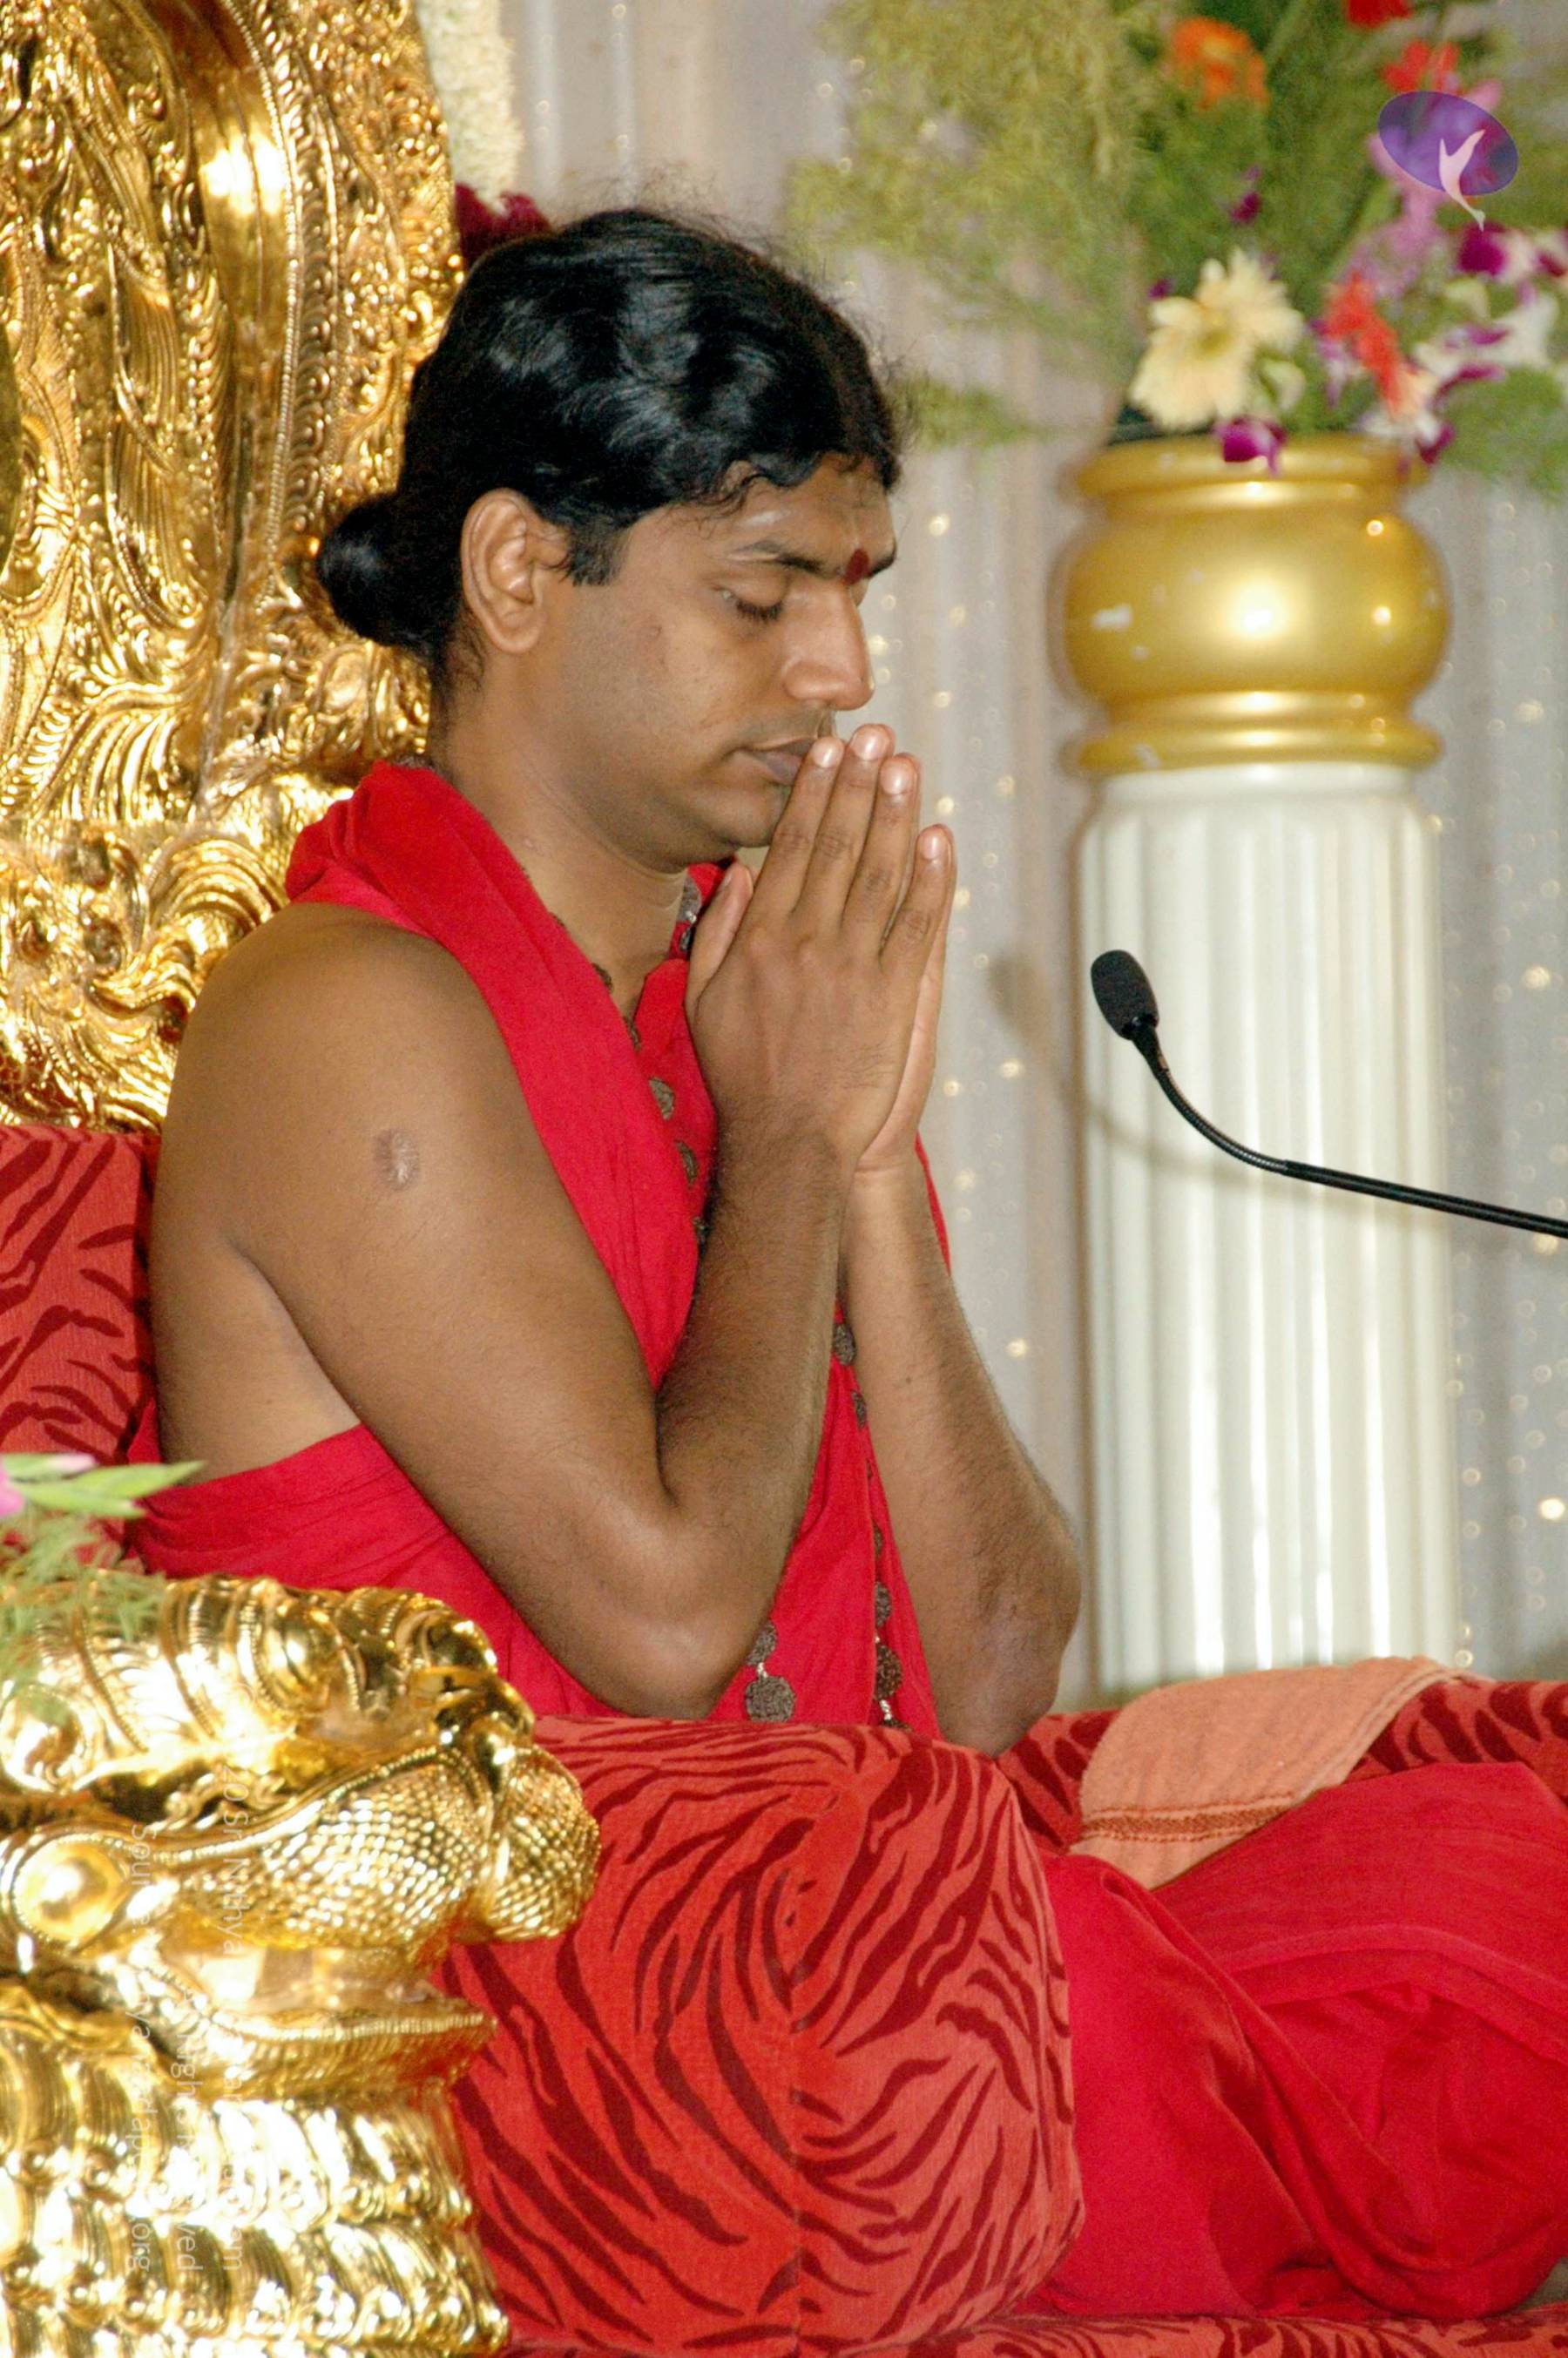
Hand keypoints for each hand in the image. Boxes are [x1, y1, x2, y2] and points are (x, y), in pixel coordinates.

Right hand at [683, 725, 951, 1185]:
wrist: (791, 1143)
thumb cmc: (743, 1076)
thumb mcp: (703, 1002)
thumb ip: (720, 932)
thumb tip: (742, 873)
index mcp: (761, 939)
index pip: (793, 849)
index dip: (814, 795)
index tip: (829, 752)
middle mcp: (808, 943)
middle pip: (840, 847)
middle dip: (860, 786)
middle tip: (877, 736)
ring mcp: (855, 968)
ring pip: (881, 875)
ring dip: (897, 816)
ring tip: (908, 767)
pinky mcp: (893, 996)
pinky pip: (917, 925)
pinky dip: (931, 880)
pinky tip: (939, 839)